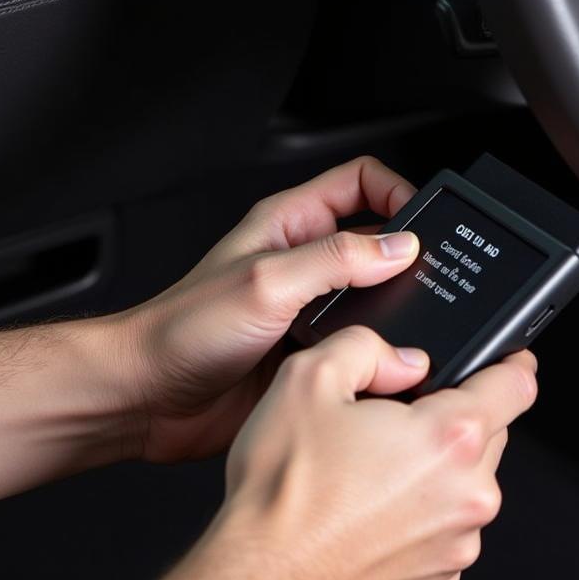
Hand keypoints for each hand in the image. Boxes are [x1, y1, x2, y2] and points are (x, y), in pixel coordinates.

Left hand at [105, 156, 420, 462]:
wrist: (146, 398)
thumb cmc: (181, 330)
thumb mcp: (266, 281)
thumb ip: (336, 260)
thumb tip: (400, 247)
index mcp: (291, 222)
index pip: (362, 181)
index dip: (398, 191)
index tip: (424, 223)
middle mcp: (305, 260)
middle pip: (378, 238)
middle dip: (409, 255)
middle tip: (432, 276)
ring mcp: (310, 307)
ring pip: (376, 294)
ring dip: (396, 307)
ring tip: (412, 320)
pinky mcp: (312, 350)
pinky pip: (361, 341)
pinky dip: (380, 349)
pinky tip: (384, 360)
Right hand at [108, 328, 537, 579]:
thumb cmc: (285, 494)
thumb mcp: (310, 377)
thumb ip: (367, 346)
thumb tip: (400, 356)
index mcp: (449, 436)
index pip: (517, 386)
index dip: (513, 363)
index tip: (511, 359)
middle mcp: (467, 492)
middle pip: (491, 433)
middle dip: (455, 415)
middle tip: (400, 415)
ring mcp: (456, 540)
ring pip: (466, 480)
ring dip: (437, 466)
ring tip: (372, 467)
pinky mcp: (437, 576)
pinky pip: (446, 525)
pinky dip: (423, 510)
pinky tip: (372, 506)